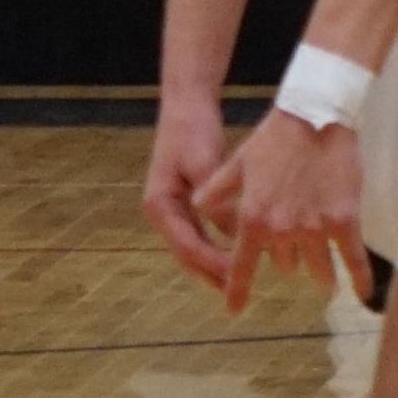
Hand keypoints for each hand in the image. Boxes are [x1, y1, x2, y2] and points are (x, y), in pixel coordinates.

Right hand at [142, 100, 232, 286]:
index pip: (188, 245)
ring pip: (193, 247)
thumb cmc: (192, 130)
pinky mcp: (185, 203)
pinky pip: (200, 234)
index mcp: (160, 205)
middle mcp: (162, 211)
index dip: (212, 262)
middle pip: (187, 253)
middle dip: (211, 273)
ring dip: (213, 265)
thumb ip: (218, 202)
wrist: (186, 105)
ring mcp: (172, 209)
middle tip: (237, 292)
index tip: (236, 275)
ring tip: (237, 283)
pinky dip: (215, 247)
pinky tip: (235, 256)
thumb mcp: (206, 164)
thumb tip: (238, 234)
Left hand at [191, 106, 374, 314]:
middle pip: (284, 264)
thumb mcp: (238, 162)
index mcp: (254, 218)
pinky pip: (353, 260)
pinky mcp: (345, 221)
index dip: (237, 290)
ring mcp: (315, 228)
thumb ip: (218, 189)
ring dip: (319, 272)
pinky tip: (363, 295)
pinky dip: (359, 279)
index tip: (234, 309)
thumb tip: (198, 205)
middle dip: (287, 257)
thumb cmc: (275, 137)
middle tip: (295, 247)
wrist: (317, 116)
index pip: (242, 265)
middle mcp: (282, 230)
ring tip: (325, 278)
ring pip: (316, 268)